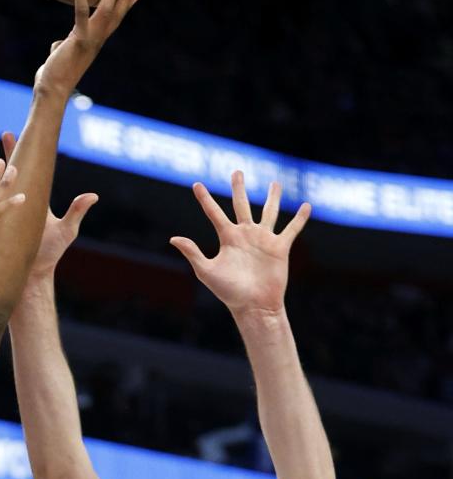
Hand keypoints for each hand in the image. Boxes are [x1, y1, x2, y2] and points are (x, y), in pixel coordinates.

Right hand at [0, 132, 97, 287]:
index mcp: (28, 203)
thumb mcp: (65, 232)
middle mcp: (13, 209)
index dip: (14, 155)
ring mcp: (0, 219)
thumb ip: (75, 212)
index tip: (7, 136)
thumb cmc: (49, 256)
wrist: (32, 278)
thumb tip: (93, 195)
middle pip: (0, 180)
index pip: (21, 174)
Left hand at [35, 0, 144, 97]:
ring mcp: (90, 40)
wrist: (53, 92)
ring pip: (107, 11)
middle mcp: (97, 40)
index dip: (126, 6)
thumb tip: (58, 45)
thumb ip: (63, 48)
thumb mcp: (61, 58)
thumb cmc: (54, 77)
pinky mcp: (79, 40)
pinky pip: (81, 13)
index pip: (114, 21)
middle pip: (118, 13)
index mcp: (95, 42)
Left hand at [170, 171, 310, 316]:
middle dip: (239, 188)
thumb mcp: (206, 271)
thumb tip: (173, 238)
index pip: (214, 213)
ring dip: (272, 198)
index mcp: (227, 238)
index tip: (196, 184)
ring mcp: (263, 240)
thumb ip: (192, 253)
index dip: (204, 199)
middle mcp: (245, 235)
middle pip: (241, 205)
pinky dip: (299, 218)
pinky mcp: (280, 248)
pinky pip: (292, 229)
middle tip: (237, 172)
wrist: (253, 306)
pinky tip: (306, 206)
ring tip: (275, 183)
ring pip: (269, 212)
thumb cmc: (228, 292)